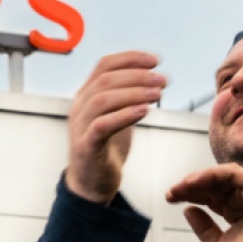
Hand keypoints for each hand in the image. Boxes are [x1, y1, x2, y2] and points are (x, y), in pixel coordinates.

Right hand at [65, 51, 165, 204]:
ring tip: (158, 94)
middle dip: (137, 75)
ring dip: (133, 93)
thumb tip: (152, 77)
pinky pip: (101, 126)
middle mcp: (79, 107)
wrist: (91, 183)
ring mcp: (80, 127)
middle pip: (104, 80)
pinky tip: (144, 111)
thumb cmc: (106, 147)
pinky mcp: (86, 147)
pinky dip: (124, 115)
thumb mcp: (116, 115)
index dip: (130, 58)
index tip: (155, 60)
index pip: (103, 65)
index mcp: (86, 95)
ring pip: (102, 100)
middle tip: (163, 80)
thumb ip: (126, 97)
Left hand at [166, 163, 242, 241]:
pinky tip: (193, 182)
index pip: (210, 197)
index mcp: (235, 212)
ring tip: (180, 187)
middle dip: (189, 186)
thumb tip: (188, 209)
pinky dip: (211, 174)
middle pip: (212, 185)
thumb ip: (203, 227)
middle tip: (171, 193)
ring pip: (220, 176)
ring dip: (197, 179)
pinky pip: (232, 173)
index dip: (190, 194)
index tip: (170, 198)